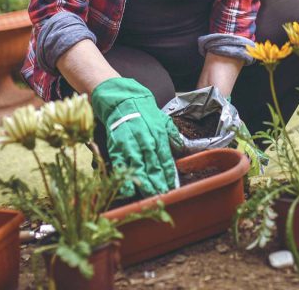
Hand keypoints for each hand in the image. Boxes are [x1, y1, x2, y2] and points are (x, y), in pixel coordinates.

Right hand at [90, 77, 180, 197]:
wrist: (122, 101)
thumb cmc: (143, 111)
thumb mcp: (162, 120)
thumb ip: (172, 135)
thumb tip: (181, 148)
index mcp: (158, 136)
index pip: (166, 159)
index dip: (169, 174)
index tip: (172, 187)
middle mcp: (146, 142)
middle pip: (154, 166)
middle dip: (158, 183)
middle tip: (163, 196)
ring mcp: (131, 146)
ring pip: (139, 168)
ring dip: (145, 184)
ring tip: (150, 196)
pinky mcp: (117, 147)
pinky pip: (121, 166)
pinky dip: (125, 178)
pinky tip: (129, 190)